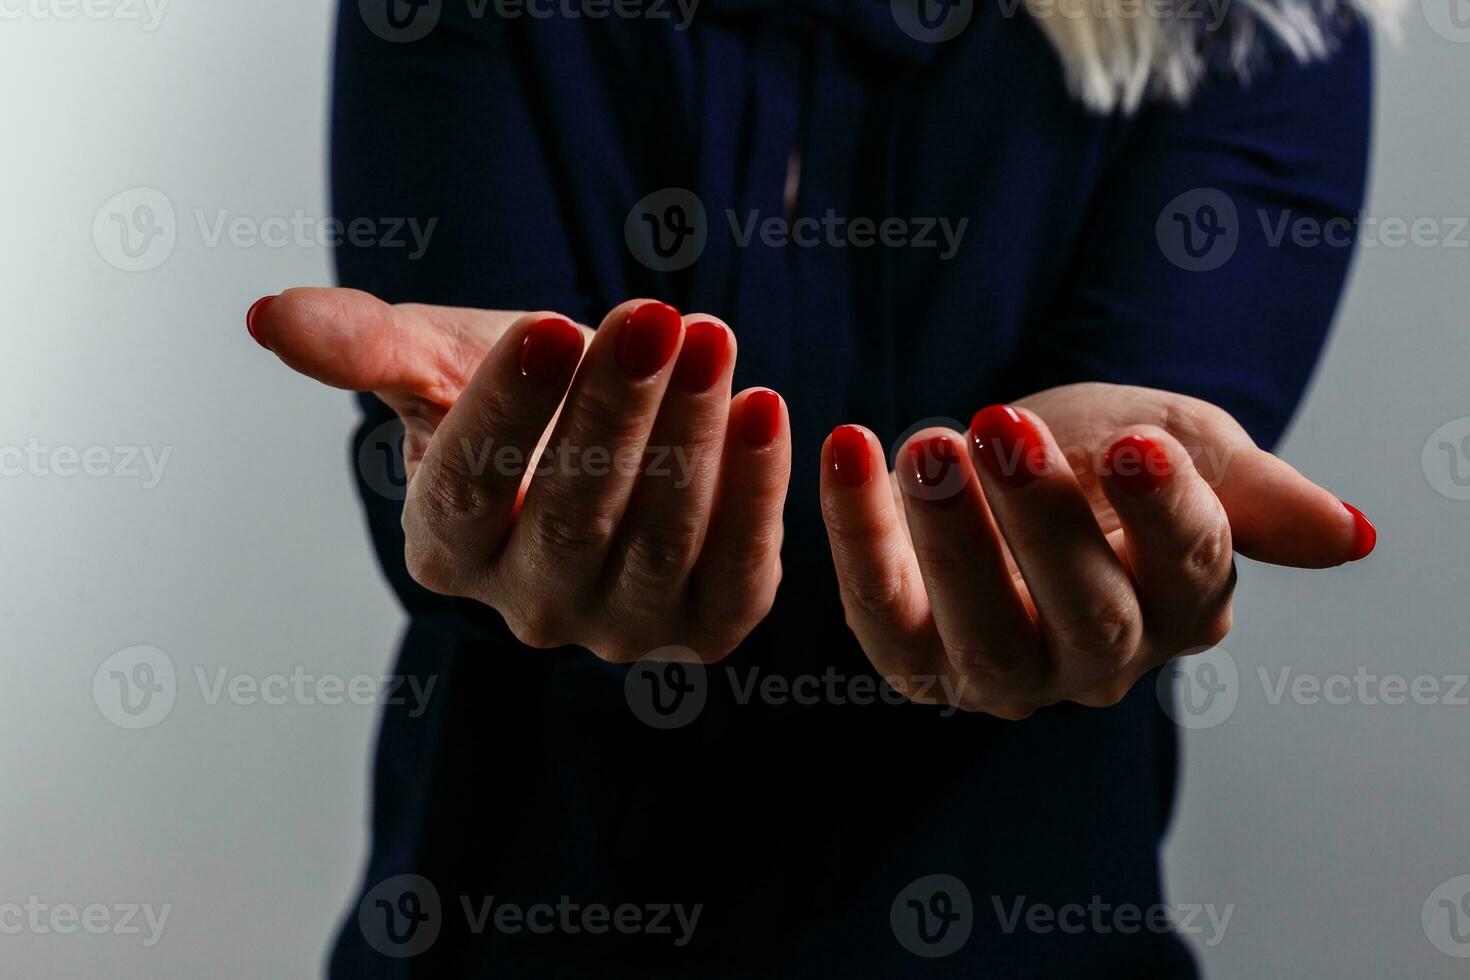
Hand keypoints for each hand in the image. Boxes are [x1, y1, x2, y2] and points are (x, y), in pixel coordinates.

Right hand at [250, 288, 790, 662]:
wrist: (617, 431)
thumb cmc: (520, 393)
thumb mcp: (440, 363)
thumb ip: (365, 347)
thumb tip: (264, 315)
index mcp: (447, 550)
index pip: (467, 488)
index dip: (509, 410)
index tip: (551, 322)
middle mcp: (530, 609)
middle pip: (571, 513)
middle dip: (615, 411)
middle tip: (652, 316)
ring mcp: (622, 629)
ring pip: (658, 537)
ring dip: (691, 437)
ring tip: (713, 339)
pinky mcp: (707, 626)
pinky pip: (735, 564)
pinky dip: (756, 491)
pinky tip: (765, 407)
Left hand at [819, 382, 1375, 717]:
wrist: (1005, 452)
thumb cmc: (1100, 451)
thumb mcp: (1182, 443)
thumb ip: (1255, 493)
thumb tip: (1349, 535)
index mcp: (1183, 606)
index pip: (1191, 572)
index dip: (1167, 513)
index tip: (1135, 444)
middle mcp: (1100, 660)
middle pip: (1090, 613)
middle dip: (1046, 522)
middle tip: (1000, 428)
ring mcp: (1003, 671)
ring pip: (983, 631)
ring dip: (951, 538)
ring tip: (926, 444)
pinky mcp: (913, 658)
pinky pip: (881, 609)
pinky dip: (859, 533)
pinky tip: (849, 450)